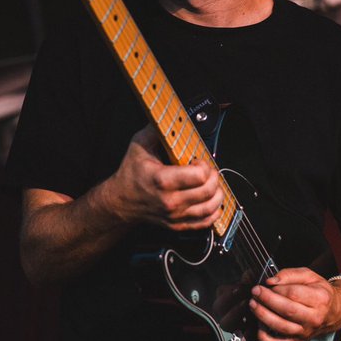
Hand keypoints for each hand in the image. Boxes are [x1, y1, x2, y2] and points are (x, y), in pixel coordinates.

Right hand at [105, 125, 223, 231]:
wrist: (122, 201)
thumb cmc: (131, 173)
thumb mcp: (139, 145)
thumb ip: (155, 129)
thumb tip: (169, 116)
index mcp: (162, 180)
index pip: (200, 175)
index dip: (204, 165)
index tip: (197, 160)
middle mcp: (170, 200)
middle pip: (208, 191)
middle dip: (214, 177)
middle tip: (206, 171)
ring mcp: (175, 215)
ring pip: (211, 208)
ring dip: (218, 194)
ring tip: (211, 184)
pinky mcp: (178, 224)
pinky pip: (205, 222)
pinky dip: (214, 211)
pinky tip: (211, 200)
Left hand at [248, 266, 335, 340]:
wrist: (333, 312)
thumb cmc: (320, 292)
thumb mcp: (309, 276)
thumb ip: (289, 274)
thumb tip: (271, 281)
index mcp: (320, 299)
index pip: (294, 294)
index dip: (276, 289)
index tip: (264, 285)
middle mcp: (314, 318)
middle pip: (287, 310)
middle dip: (267, 300)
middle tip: (255, 293)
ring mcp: (305, 332)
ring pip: (281, 327)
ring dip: (263, 316)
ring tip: (254, 305)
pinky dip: (265, 338)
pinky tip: (259, 326)